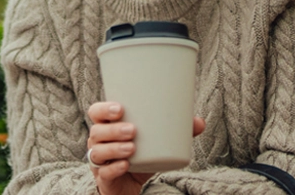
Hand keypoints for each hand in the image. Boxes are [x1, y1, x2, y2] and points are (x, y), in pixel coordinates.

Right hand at [87, 102, 205, 194]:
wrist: (129, 185)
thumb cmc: (140, 157)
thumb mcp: (155, 144)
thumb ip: (175, 133)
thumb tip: (199, 122)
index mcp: (107, 127)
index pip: (96, 113)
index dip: (104, 109)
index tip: (120, 108)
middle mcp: (98, 142)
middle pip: (97, 131)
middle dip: (113, 129)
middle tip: (133, 130)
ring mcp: (99, 161)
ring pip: (98, 151)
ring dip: (114, 148)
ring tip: (132, 148)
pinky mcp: (104, 177)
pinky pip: (104, 172)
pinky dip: (114, 168)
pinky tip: (125, 165)